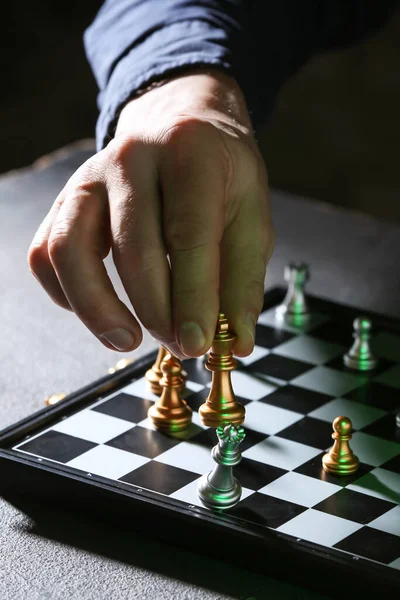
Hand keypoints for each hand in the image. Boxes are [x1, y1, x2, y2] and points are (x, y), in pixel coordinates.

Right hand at [28, 70, 273, 358]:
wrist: (181, 121)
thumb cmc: (220, 173)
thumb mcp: (252, 214)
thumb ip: (243, 279)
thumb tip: (236, 342)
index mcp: (189, 154)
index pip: (188, 234)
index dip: (193, 296)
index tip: (200, 343)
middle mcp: (132, 159)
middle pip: (132, 248)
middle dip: (156, 311)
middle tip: (181, 346)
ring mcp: (89, 177)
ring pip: (70, 248)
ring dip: (96, 308)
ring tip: (127, 339)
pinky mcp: (65, 199)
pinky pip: (46, 252)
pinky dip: (65, 291)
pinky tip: (98, 310)